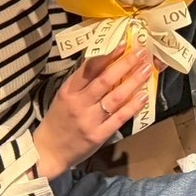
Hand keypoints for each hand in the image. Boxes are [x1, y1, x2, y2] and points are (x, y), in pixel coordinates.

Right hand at [32, 42, 155, 180]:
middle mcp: (79, 104)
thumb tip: (107, 60)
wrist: (48, 152)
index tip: (124, 43)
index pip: (89, 68)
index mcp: (69, 91)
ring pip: (115, 98)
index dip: (108, 55)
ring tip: (147, 69)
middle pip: (105, 80)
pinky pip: (119, 118)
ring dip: (133, 82)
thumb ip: (82, 81)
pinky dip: (133, 106)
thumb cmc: (58, 119)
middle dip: (125, 64)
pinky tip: (143, 96)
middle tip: (141, 52)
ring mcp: (89, 121)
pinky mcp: (98, 136)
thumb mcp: (64, 96)